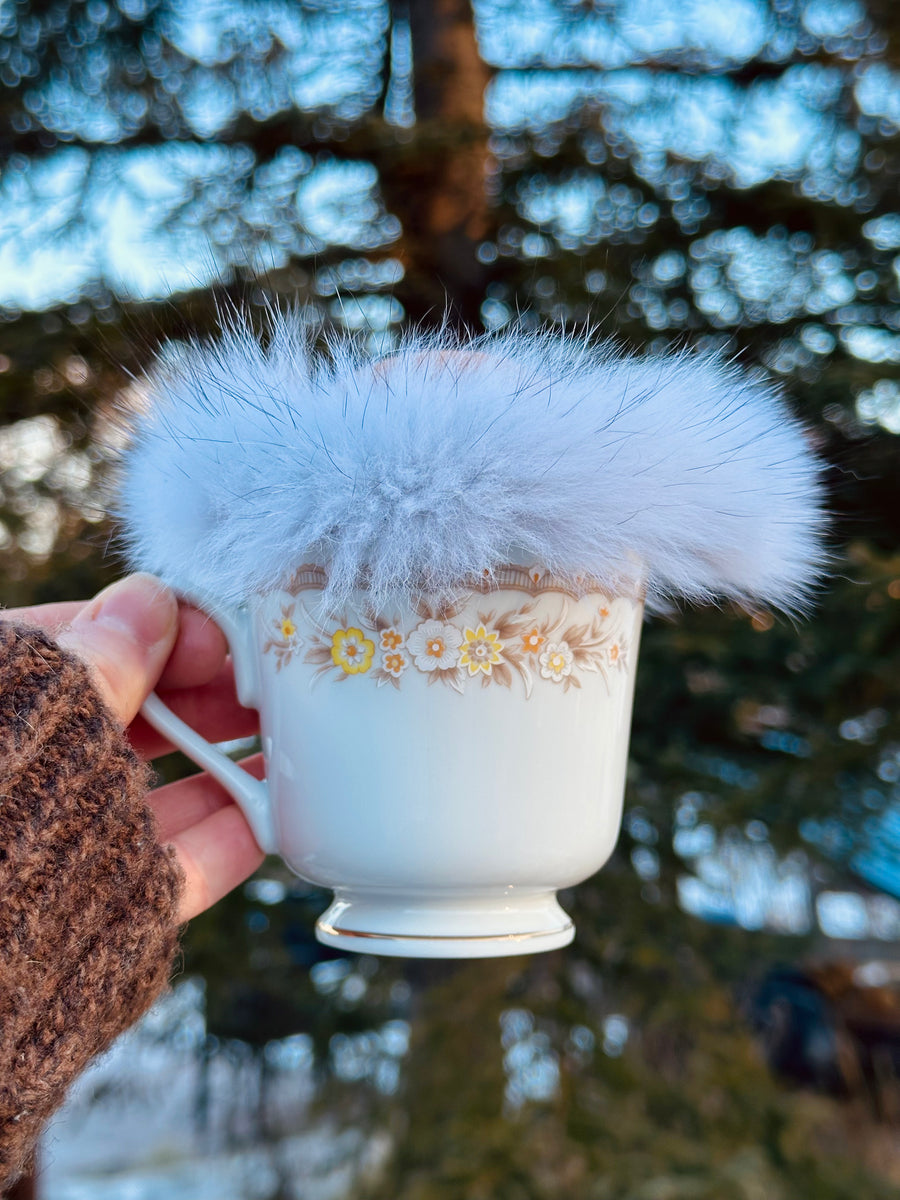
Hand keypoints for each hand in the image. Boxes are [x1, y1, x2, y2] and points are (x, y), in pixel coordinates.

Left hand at [6, 574, 264, 921]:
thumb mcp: (33, 712)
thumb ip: (97, 661)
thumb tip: (150, 598)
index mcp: (0, 710)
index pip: (78, 648)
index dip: (151, 632)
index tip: (214, 636)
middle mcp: (26, 774)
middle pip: (122, 721)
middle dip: (197, 697)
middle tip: (262, 684)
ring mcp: (55, 847)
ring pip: (149, 795)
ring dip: (221, 766)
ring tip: (288, 740)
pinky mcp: (93, 915)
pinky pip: (166, 870)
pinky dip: (223, 840)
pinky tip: (275, 812)